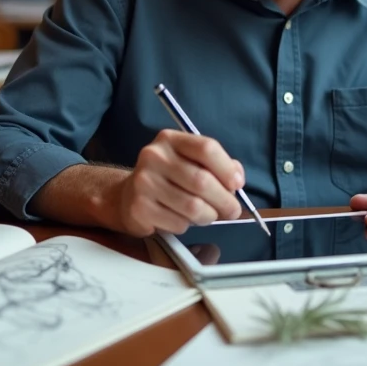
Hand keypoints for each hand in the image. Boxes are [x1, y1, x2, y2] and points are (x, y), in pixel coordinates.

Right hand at [115, 129, 244, 236]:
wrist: (128, 196)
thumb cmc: (168, 179)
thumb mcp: (190, 161)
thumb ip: (216, 165)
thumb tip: (236, 178)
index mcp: (170, 140)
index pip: (206, 148)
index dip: (227, 168)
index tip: (237, 184)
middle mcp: (154, 156)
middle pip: (202, 180)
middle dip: (225, 200)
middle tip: (232, 210)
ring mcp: (144, 182)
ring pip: (193, 206)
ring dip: (208, 216)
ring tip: (207, 215)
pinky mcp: (140, 208)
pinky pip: (178, 223)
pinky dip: (188, 225)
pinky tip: (182, 219)